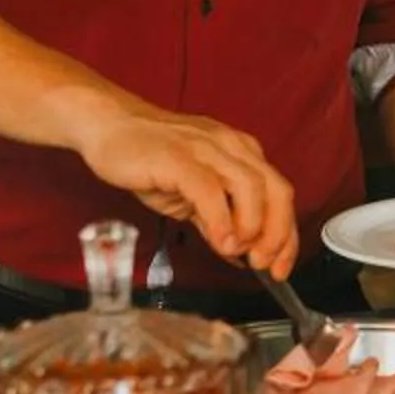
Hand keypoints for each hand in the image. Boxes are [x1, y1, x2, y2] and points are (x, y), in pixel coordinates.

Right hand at [75, 106, 298, 277]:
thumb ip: (217, 221)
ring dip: (252, 227)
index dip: (286, 236)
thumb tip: (239, 253)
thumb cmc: (149, 157)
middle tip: (263, 263)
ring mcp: (206, 149)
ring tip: (237, 251)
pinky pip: (210, 189)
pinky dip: (221, 219)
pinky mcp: (179, 157)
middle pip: (276, 191)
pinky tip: (220, 242)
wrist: (108, 126)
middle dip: (277, 234)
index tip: (280, 266)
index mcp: (241, 153)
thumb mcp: (191, 195)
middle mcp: (231, 147)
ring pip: (251, 188)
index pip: (280, 195)